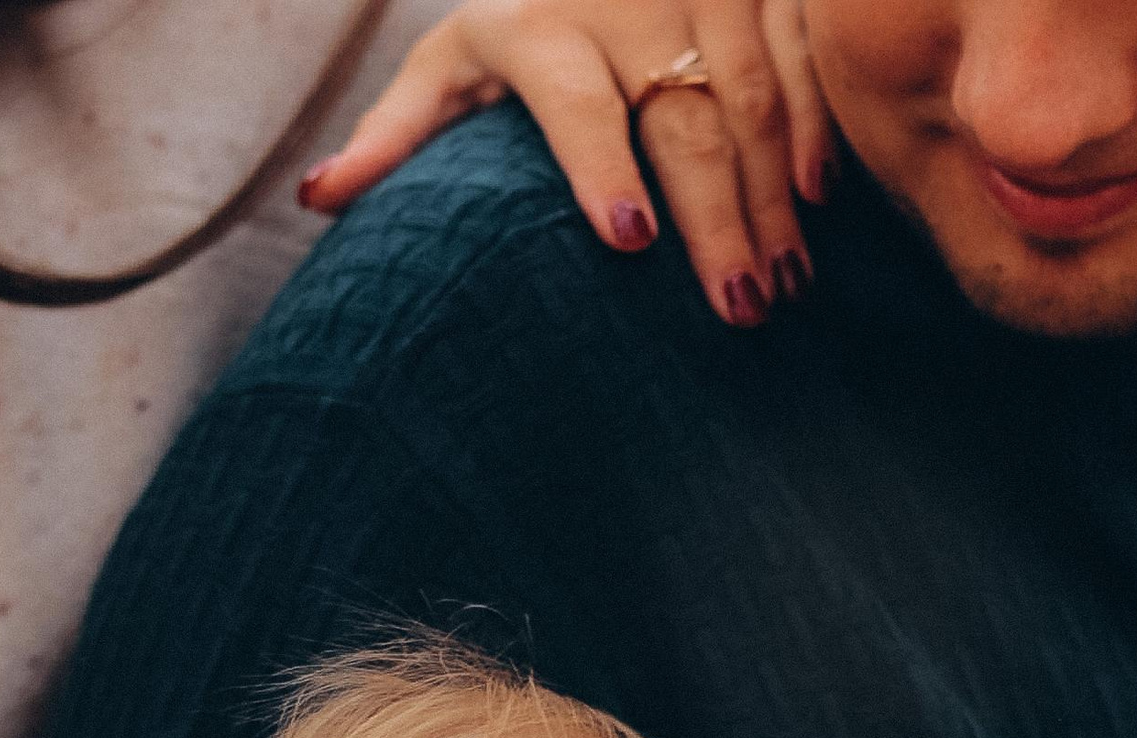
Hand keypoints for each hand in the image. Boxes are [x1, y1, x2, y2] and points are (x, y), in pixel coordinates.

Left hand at [302, 0, 832, 325]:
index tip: (629, 240)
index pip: (575, 99)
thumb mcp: (448, 62)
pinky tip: (820, 206)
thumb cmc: (515, 15)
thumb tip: (315, 200)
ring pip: (747, 95)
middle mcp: (627, 2)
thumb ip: (392, 135)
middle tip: (735, 308)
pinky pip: (800, 55)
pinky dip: (816, 127)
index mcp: (540, 25)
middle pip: (677, 114)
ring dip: (770, 195)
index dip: (603, 167)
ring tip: (781, 286)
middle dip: (714, 214)